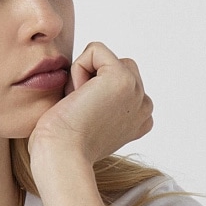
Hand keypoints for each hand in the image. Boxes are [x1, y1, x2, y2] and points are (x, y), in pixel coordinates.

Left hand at [27, 41, 153, 169]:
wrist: (61, 156)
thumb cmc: (63, 146)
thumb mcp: (90, 124)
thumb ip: (100, 105)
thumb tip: (87, 86)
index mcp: (140, 120)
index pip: (117, 82)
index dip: (91, 93)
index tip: (84, 121)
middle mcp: (144, 106)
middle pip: (112, 66)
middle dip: (88, 81)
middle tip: (78, 112)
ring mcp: (136, 91)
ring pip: (103, 59)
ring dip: (82, 76)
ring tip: (78, 106)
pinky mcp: (121, 78)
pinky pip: (95, 50)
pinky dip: (77, 69)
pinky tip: (76, 97)